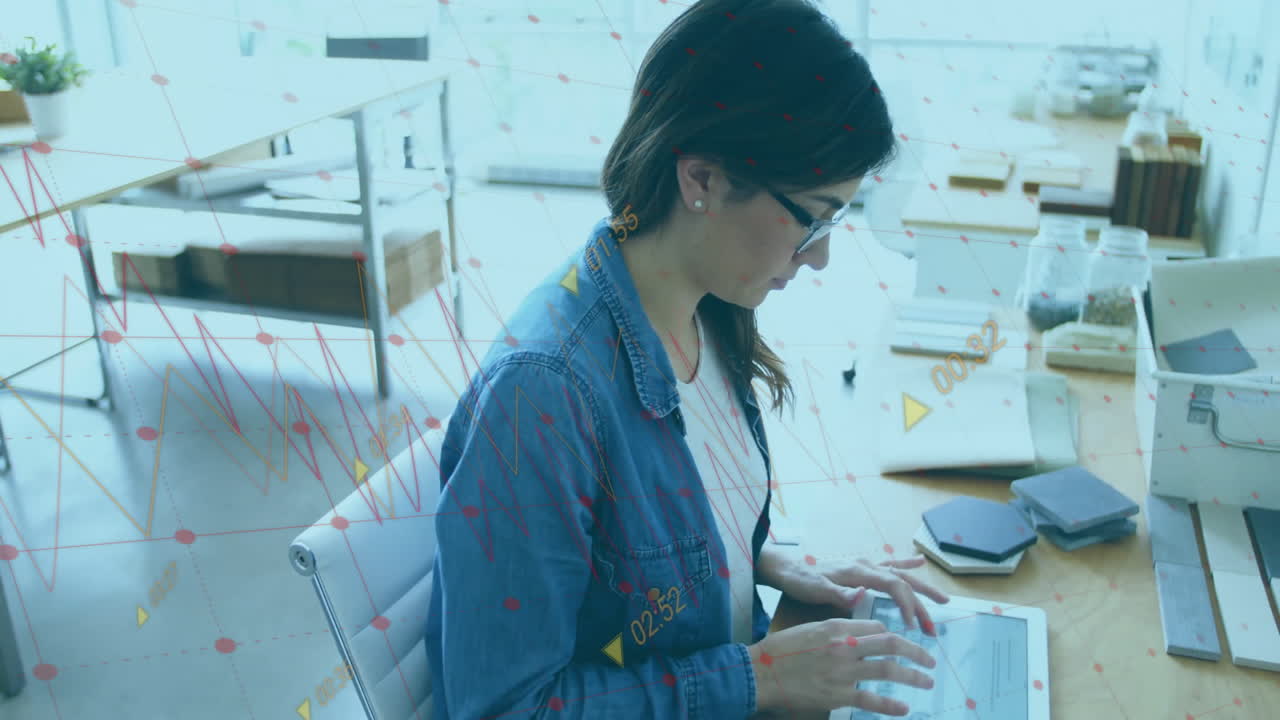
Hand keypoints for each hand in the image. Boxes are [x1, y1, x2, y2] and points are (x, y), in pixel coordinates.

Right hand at [749, 618, 935, 715]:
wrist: (760, 673)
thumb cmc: (781, 650)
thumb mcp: (810, 629)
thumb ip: (837, 629)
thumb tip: (859, 631)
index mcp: (837, 627)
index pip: (876, 627)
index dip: (893, 635)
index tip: (902, 644)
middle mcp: (844, 646)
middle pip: (890, 644)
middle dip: (915, 651)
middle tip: (930, 658)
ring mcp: (843, 672)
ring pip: (888, 670)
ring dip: (912, 676)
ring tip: (926, 680)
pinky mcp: (838, 695)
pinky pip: (872, 700)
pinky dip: (891, 705)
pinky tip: (904, 708)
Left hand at [775, 555, 949, 634]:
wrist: (787, 569)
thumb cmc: (800, 582)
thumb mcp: (816, 590)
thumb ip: (839, 593)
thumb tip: (862, 594)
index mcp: (858, 572)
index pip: (893, 585)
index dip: (907, 604)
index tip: (914, 626)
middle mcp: (866, 565)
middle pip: (902, 582)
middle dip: (921, 603)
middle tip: (934, 627)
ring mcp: (864, 565)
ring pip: (900, 575)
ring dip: (921, 589)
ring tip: (943, 600)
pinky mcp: (860, 568)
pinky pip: (888, 566)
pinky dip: (905, 565)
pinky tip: (919, 562)